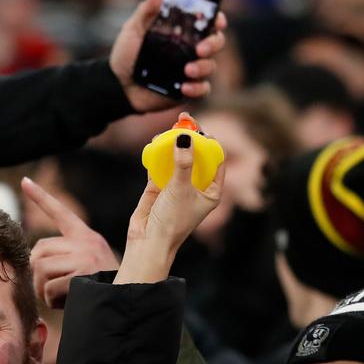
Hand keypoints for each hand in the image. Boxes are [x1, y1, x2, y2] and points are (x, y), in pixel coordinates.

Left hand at [21, 176, 118, 307]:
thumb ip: (65, 256)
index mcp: (86, 237)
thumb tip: (33, 258)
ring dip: (42, 288)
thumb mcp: (87, 264)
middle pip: (40, 249)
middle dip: (37, 271)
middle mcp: (86, 242)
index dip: (41, 197)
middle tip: (47, 287)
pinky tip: (64, 302)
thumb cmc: (100, 289)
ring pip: (41, 269)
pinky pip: (50, 287)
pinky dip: (51, 300)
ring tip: (58, 296)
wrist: (124, 301)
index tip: (25, 182)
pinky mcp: (82, 274)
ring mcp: (85, 257)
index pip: (60, 213)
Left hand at [109, 0, 227, 112]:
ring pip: (211, 66)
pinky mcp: (188, 89)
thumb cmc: (127, 54)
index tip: (218, 20)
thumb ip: (146, 12)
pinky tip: (184, 87)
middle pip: (216, 42)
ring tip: (187, 70)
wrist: (118, 85)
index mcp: (182, 31)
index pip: (207, 22)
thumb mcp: (133, 30)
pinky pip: (202, 89)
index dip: (217, 19)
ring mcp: (191, 69)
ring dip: (203, 67)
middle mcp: (190, 49)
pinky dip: (197, 88)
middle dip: (213, 44)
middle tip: (200, 49)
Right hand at [116, 122, 224, 283]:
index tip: (200, 129)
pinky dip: (158, 154)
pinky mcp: (159, 187)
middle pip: (196, 155)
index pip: (216, 160)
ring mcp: (178, 186)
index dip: (209, 142)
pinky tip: (154, 143)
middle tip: (183, 120)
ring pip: (177, 158)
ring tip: (167, 129)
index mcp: (211, 191)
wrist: (148, 243)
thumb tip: (185, 136)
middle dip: (190, 138)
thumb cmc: (172, 222)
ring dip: (172, 144)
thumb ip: (183, 162)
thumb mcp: (181, 189)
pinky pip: (160, 165)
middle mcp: (196, 187)